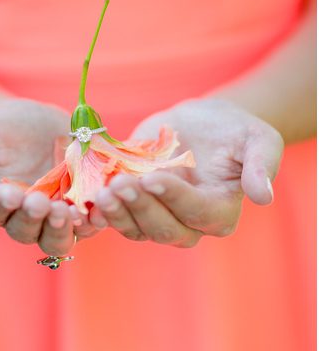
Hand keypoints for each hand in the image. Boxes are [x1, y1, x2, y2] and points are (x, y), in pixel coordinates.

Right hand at [0, 99, 98, 254]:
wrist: (33, 121)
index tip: (10, 193)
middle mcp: (19, 216)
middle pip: (24, 231)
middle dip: (33, 219)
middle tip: (42, 203)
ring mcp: (51, 215)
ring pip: (56, 239)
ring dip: (62, 230)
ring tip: (69, 212)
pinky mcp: (80, 208)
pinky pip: (89, 224)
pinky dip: (95, 221)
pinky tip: (99, 210)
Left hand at [91, 98, 282, 245]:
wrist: (200, 122)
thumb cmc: (234, 130)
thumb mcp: (258, 139)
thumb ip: (261, 166)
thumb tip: (263, 197)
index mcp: (220, 211)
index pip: (197, 213)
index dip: (174, 198)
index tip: (153, 178)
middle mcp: (188, 223)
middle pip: (163, 229)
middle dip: (140, 208)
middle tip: (121, 184)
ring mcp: (155, 217)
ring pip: (135, 228)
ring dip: (117, 213)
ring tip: (103, 191)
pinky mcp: (131, 206)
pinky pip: (113, 218)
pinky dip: (99, 212)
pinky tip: (87, 198)